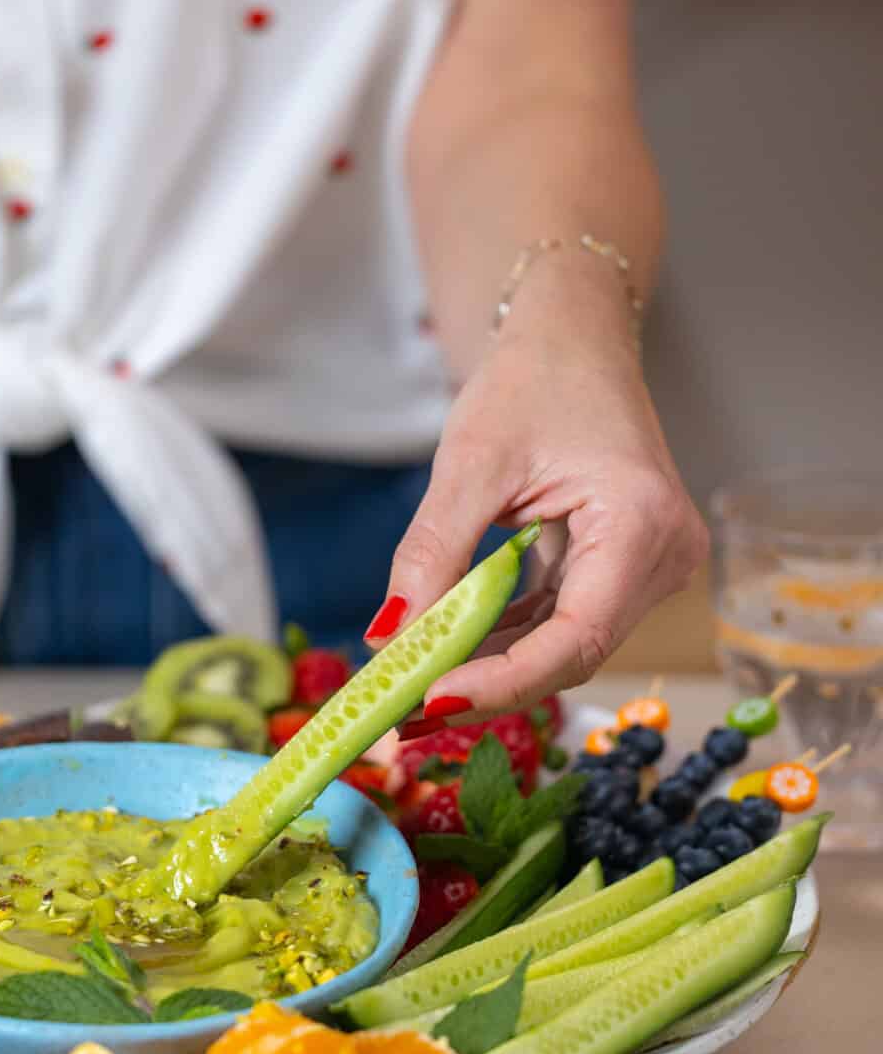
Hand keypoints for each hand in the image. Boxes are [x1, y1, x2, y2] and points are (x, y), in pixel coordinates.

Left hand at [366, 320, 707, 717]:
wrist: (571, 337)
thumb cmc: (532, 379)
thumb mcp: (470, 463)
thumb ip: (432, 553)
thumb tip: (390, 640)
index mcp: (642, 523)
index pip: (576, 638)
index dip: (502, 682)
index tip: (428, 703)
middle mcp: (664, 556)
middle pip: (571, 652)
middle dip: (487, 685)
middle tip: (402, 715)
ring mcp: (649, 567)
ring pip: (563, 646)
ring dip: (490, 669)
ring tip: (411, 691)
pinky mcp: (622, 569)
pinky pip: (561, 623)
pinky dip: (504, 640)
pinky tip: (448, 655)